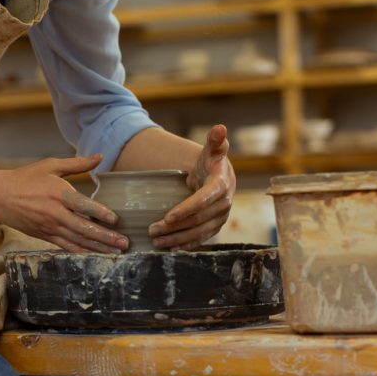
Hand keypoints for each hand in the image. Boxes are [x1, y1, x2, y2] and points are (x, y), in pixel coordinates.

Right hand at [0, 154, 129, 253]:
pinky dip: (82, 252)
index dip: (101, 213)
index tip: (116, 219)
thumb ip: (77, 164)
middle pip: (84, 228)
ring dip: (98, 247)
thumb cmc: (25, 178)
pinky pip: (66, 246)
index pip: (84, 206)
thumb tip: (100, 157)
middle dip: (106, 237)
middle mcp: (55, 213)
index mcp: (58, 194)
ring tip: (116, 252)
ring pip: (78, 240)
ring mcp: (50, 227)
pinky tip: (95, 255)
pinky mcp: (45, 236)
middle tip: (124, 243)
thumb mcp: (50, 165)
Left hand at [149, 125, 234, 250]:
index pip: (203, 200)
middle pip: (198, 219)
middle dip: (174, 226)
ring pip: (198, 232)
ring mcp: (221, 218)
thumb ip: (215, 141)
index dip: (186, 209)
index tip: (167, 216)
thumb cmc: (211, 162)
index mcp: (222, 185)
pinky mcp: (216, 226)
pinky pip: (200, 238)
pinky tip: (169, 248)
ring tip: (155, 241)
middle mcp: (224, 204)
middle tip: (151, 229)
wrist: (219, 177)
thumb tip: (220, 128)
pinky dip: (185, 244)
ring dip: (176, 239)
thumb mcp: (211, 150)